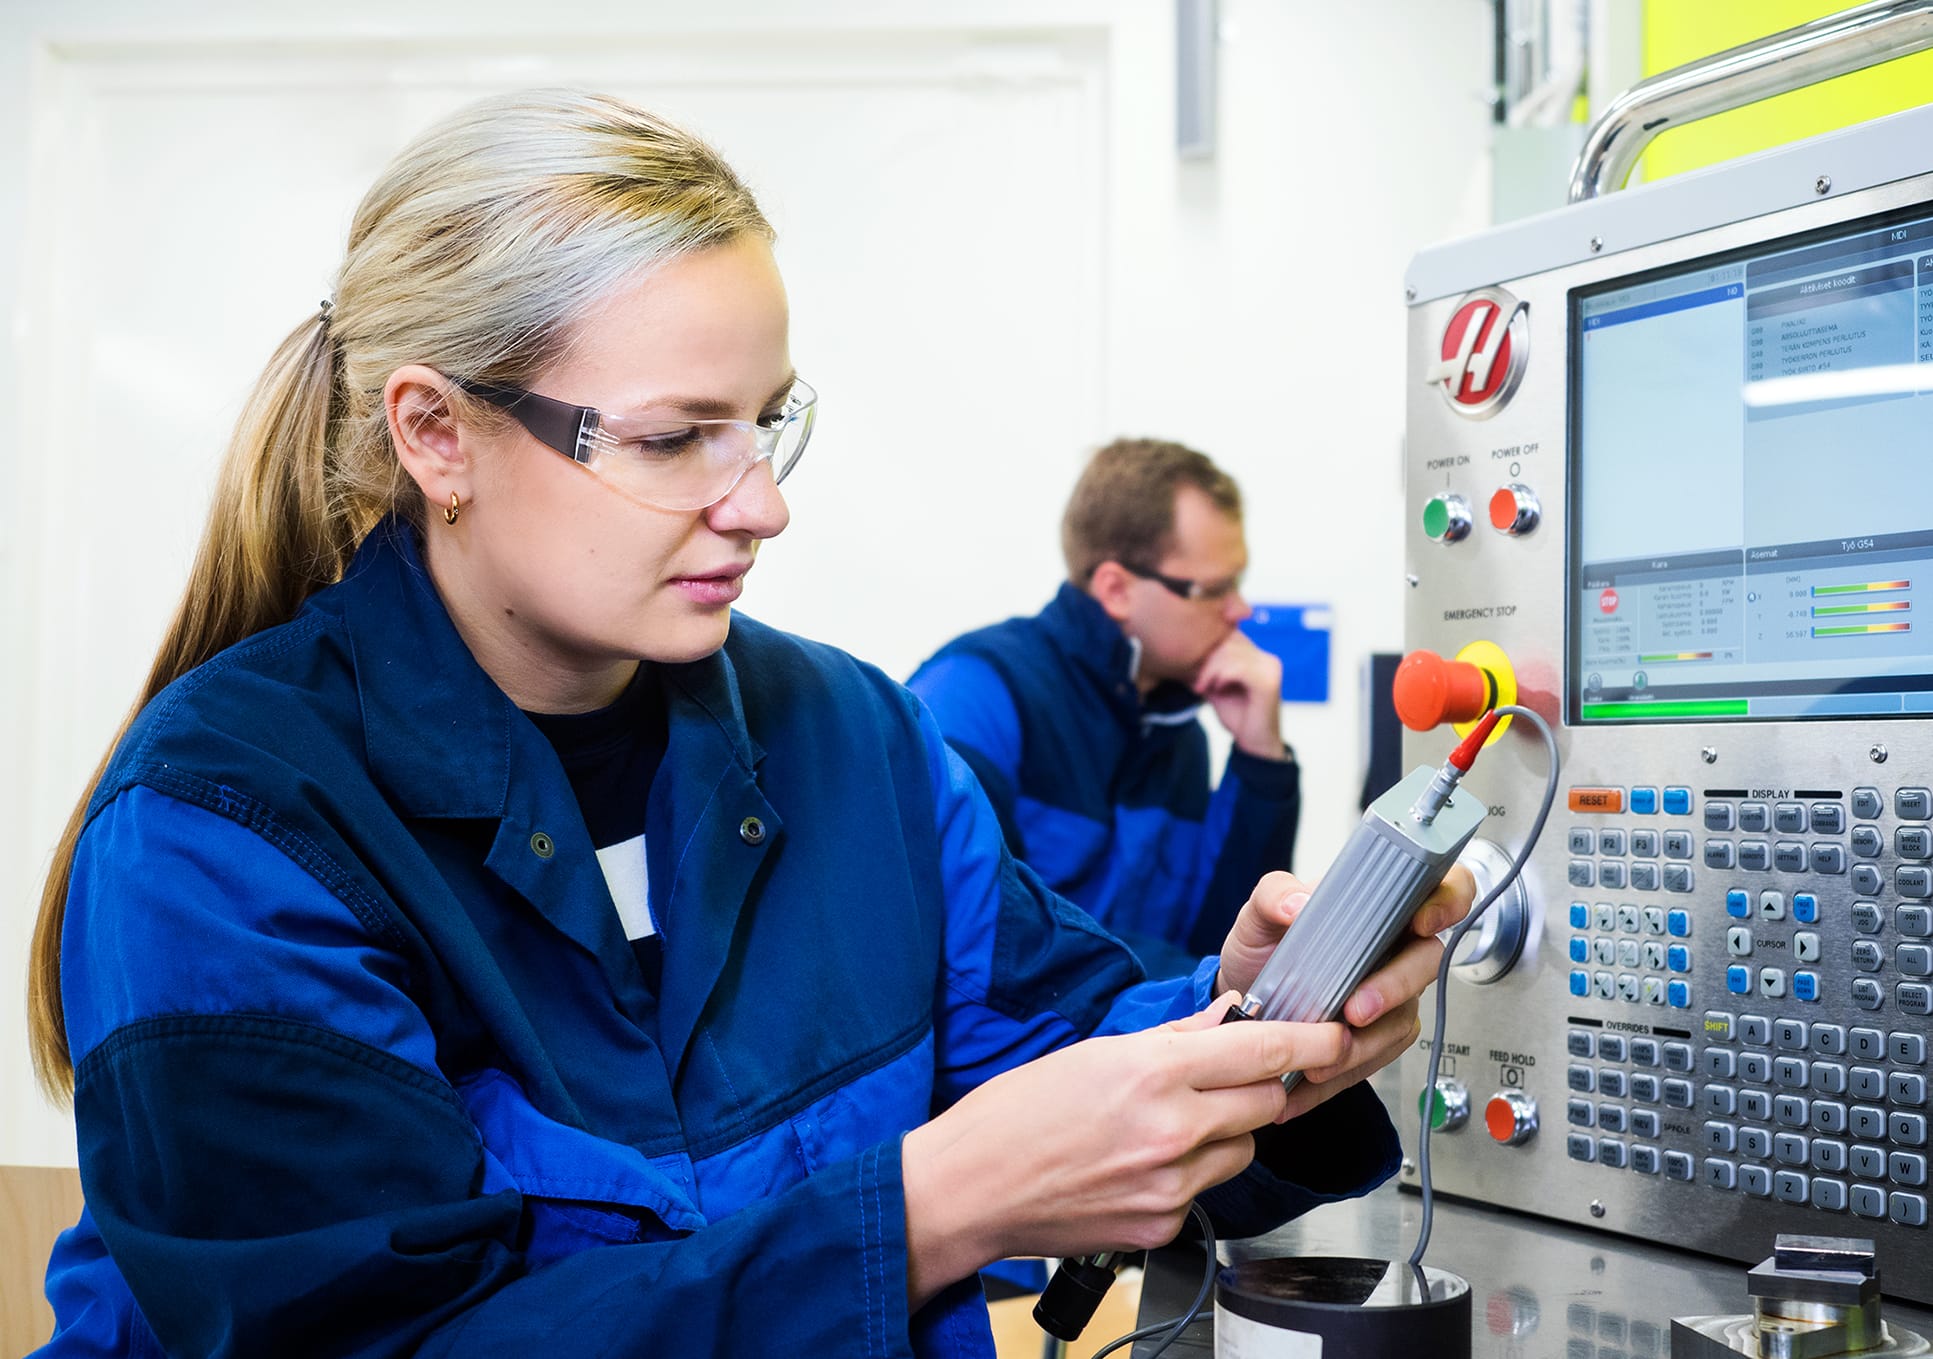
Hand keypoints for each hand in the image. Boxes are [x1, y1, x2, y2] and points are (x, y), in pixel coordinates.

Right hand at [900, 997, 1348, 1306]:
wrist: (970, 1187)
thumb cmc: (1016, 1114)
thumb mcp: (1094, 1052)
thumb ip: (1172, 1038)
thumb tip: (1225, 1020)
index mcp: (1153, 1072)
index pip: (1264, 1051)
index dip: (1310, 1039)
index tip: (1333, 1033)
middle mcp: (1171, 1130)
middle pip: (1267, 1102)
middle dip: (1260, 1085)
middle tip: (1227, 1077)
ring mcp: (1170, 1185)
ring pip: (1243, 1149)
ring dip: (1225, 1132)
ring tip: (1168, 1125)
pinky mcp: (1163, 1226)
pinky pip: (1206, 1190)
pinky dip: (1190, 1173)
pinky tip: (1141, 1164)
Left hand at [1191, 630, 1285, 760]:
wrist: (1254, 746)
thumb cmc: (1237, 717)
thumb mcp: (1216, 687)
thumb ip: (1206, 669)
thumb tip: (1180, 653)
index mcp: (1258, 656)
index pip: (1228, 636)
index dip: (1207, 649)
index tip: (1191, 671)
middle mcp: (1267, 659)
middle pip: (1229, 641)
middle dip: (1206, 660)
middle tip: (1195, 681)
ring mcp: (1270, 669)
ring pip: (1230, 653)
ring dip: (1210, 670)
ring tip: (1202, 687)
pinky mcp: (1268, 682)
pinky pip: (1238, 668)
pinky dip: (1221, 676)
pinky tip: (1215, 689)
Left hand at [1213, 866, 1476, 1117]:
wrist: (1241, 1000)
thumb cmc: (1263, 948)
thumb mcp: (1258, 913)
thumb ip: (1274, 895)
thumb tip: (1297, 904)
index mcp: (1380, 909)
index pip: (1439, 889)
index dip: (1446, 902)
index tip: (1422, 922)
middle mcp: (1395, 951)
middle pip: (1426, 961)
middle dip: (1394, 987)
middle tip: (1355, 1010)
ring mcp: (1392, 998)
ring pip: (1401, 1021)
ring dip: (1363, 1045)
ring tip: (1319, 1059)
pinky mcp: (1377, 1040)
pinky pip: (1374, 1061)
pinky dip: (1339, 1076)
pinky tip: (1306, 1084)